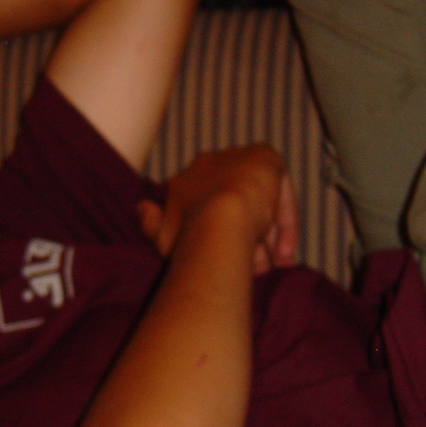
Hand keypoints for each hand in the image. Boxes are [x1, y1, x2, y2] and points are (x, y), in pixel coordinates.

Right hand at [138, 145, 297, 271]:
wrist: (218, 220)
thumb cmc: (189, 237)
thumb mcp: (163, 237)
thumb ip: (152, 224)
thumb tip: (140, 207)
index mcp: (184, 182)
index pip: (206, 208)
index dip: (218, 236)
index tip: (232, 264)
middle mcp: (209, 166)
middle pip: (234, 205)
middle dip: (248, 239)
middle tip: (262, 269)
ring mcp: (237, 160)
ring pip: (258, 203)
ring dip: (269, 236)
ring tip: (277, 265)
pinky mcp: (264, 157)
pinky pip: (278, 191)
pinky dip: (284, 220)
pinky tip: (285, 249)